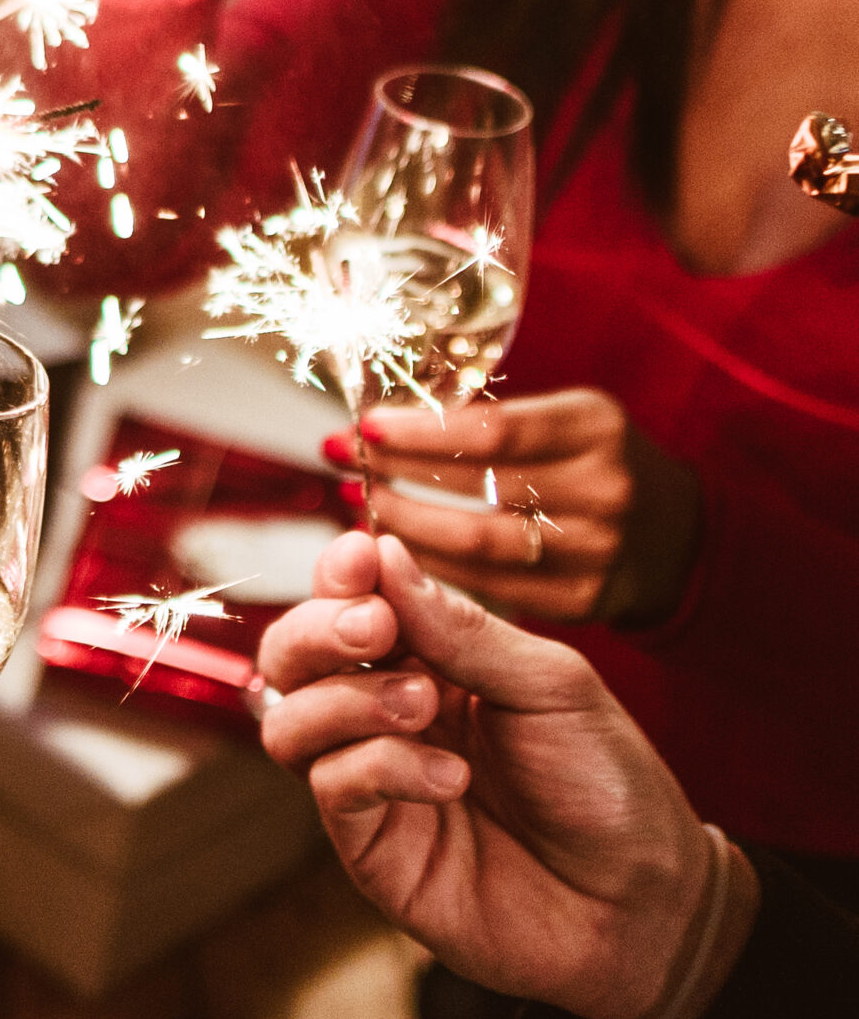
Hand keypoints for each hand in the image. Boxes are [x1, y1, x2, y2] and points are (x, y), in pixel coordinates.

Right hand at [257, 531, 731, 1018]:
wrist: (642, 903)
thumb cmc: (607, 785)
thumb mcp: (551, 685)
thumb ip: (462, 629)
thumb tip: (381, 553)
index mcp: (430, 662)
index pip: (348, 605)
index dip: (338, 577)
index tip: (357, 558)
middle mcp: (385, 717)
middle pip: (292, 658)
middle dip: (318, 630)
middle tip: (372, 630)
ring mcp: (372, 783)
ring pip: (289, 719)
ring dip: (347, 699)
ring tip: (422, 707)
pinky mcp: (370, 846)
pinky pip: (331, 785)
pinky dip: (381, 766)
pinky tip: (450, 779)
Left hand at [328, 389, 700, 623]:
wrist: (675, 534)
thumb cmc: (589, 460)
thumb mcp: (560, 417)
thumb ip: (484, 419)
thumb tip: (374, 423)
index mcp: (594, 428)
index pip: (494, 430)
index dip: (420, 431)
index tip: (364, 426)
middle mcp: (603, 490)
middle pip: (477, 490)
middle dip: (397, 477)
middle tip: (343, 465)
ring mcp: (596, 552)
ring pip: (475, 547)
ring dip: (402, 527)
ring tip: (359, 504)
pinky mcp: (581, 601)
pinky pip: (487, 587)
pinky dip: (432, 568)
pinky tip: (395, 549)